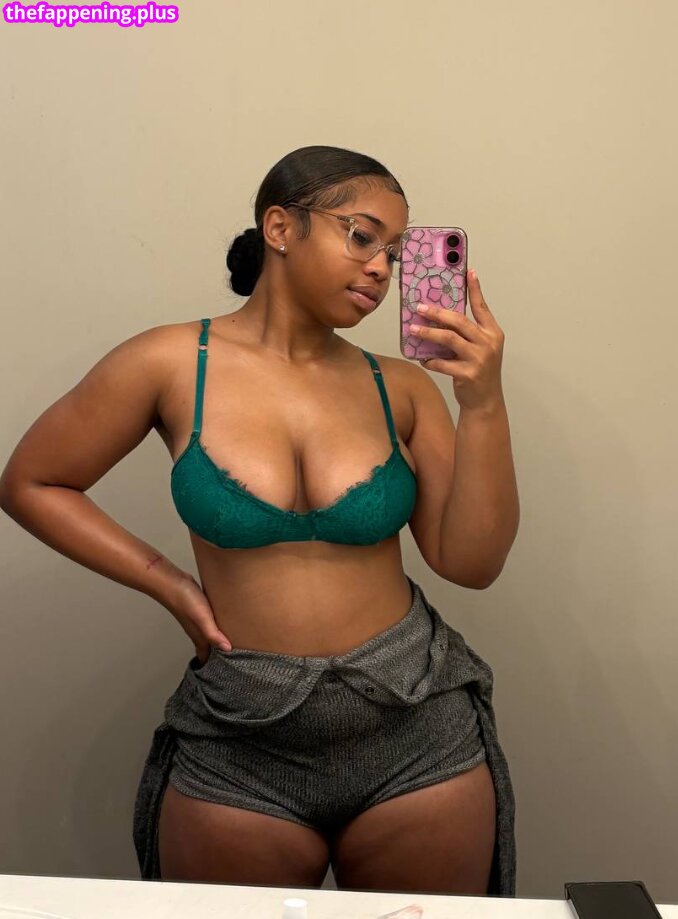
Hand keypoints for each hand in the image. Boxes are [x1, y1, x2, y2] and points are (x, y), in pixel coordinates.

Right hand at [165, 573, 231, 664]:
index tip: (225, 674)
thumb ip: (213, 634)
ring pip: (209, 635)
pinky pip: (210, 622)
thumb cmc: (184, 600)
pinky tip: (224, 623)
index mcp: (199, 637)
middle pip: (208, 648)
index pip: (205, 657)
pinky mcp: (199, 609)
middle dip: (218, 656)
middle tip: (232, 662)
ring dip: (218, 641)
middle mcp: (198, 631)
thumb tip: (227, 648)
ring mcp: (198, 620)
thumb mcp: (202, 618)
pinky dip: (217, 627)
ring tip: (231, 645)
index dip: (213, 666)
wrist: (172, 581)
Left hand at [408, 269, 505, 411]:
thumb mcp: (480, 349)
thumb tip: (442, 316)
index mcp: (493, 333)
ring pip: (449, 339)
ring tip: (413, 329)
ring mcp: (479, 359)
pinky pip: (442, 363)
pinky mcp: (468, 374)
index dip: (475, 289)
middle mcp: (488, 343)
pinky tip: (422, 358)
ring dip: (428, 333)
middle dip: (437, 312)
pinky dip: (430, 360)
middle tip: (420, 307)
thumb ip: (468, 333)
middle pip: (460, 321)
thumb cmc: (480, 372)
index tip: (468, 272)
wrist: (485, 402)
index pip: (482, 307)